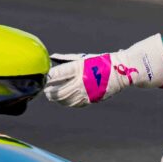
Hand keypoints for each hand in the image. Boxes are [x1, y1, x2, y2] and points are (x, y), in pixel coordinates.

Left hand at [43, 34, 162, 106]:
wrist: (121, 71)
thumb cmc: (100, 61)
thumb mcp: (83, 58)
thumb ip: (67, 59)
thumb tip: (52, 57)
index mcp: (79, 68)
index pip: (58, 74)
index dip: (47, 78)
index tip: (41, 79)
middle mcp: (82, 81)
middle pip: (60, 90)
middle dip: (50, 92)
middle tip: (44, 90)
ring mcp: (87, 92)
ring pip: (67, 100)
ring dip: (57, 99)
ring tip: (51, 96)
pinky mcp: (93, 99)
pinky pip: (76, 104)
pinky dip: (67, 103)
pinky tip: (63, 101)